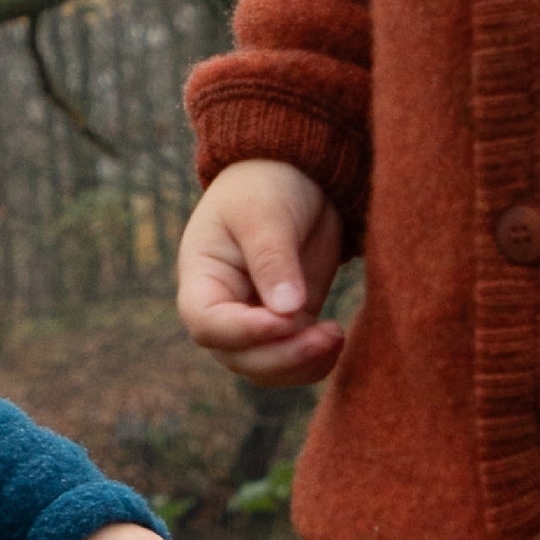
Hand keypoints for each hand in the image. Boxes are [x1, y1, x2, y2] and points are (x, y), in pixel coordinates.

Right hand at [177, 158, 345, 386]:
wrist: (296, 172)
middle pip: (239, 355)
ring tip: (336, 336)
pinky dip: (315, 360)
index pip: (208, 323)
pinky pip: (295, 358)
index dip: (243, 331)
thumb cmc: (267, 184)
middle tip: (326, 334)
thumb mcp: (264, 214)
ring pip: (267, 367)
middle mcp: (224, 308)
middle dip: (281, 355)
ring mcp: (257, 319)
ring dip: (300, 364)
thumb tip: (288, 312)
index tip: (284, 320)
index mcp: (202, 278)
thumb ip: (273, 260)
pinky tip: (337, 340)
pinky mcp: (290, 321)